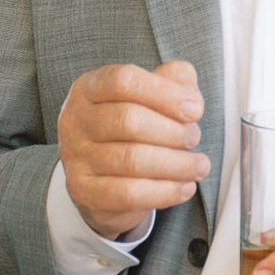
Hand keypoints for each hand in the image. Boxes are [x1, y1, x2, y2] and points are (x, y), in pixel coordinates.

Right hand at [58, 60, 207, 235]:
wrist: (103, 180)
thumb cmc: (132, 130)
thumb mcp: (152, 96)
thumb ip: (175, 81)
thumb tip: (191, 99)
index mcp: (89, 88)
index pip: (124, 81)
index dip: (164, 93)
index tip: (195, 110)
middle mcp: (75, 120)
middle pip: (128, 120)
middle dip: (172, 131)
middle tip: (194, 138)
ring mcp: (75, 158)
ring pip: (132, 160)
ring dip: (177, 164)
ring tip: (199, 165)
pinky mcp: (84, 192)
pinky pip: (130, 193)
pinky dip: (166, 191)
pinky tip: (185, 187)